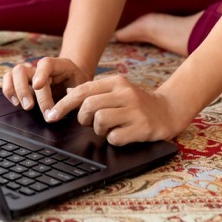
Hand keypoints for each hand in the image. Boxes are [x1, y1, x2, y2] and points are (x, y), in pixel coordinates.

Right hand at [2, 56, 89, 116]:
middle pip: (23, 71)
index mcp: (57, 65)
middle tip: (30, 107)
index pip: (45, 64)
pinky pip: (8, 80)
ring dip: (15, 91)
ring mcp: (30, 74)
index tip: (37, 86)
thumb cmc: (77, 82)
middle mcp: (40, 68)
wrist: (73, 77)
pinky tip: (16, 102)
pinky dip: (9, 91)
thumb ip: (77, 95)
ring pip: (13, 74)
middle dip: (24, 90)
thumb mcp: (83, 86)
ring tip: (23, 106)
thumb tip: (68, 106)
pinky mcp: (23, 82)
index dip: (40, 73)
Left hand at [44, 74, 189, 145]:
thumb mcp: (117, 91)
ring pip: (99, 121)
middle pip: (88, 106)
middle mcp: (125, 93)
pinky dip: (113, 139)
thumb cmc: (137, 102)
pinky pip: (114, 137)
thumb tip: (67, 93)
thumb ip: (95, 92)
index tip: (51, 115)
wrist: (169, 110)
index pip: (82, 90)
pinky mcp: (142, 128)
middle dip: (82, 119)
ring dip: (99, 129)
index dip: (63, 104)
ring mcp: (135, 111)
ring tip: (109, 128)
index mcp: (117, 82)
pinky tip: (122, 134)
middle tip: (88, 123)